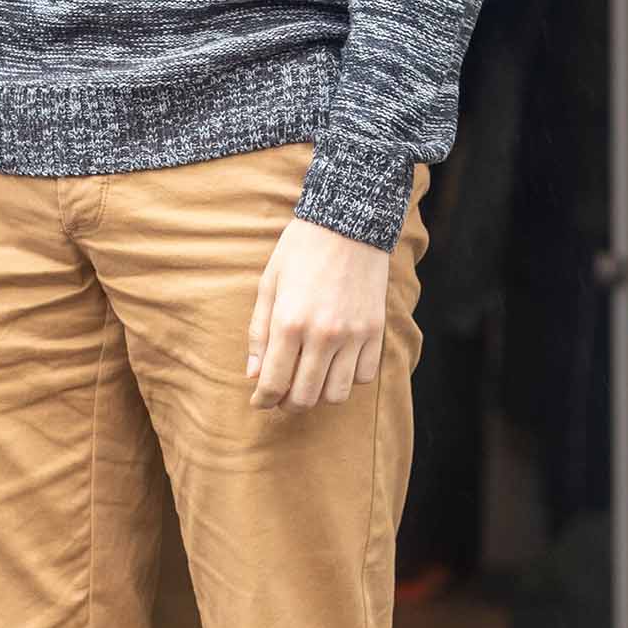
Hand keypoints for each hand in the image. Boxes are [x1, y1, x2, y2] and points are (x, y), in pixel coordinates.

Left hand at [246, 216, 391, 409]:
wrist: (347, 223)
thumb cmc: (300, 250)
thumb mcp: (269, 285)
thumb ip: (259, 332)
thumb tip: (252, 374)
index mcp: (289, 323)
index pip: (273, 383)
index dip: (263, 400)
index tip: (259, 402)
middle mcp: (322, 335)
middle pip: (304, 397)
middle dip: (287, 404)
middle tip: (281, 395)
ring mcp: (353, 336)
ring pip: (336, 394)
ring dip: (319, 394)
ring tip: (309, 380)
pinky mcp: (375, 332)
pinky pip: (363, 376)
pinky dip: (348, 379)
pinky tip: (336, 364)